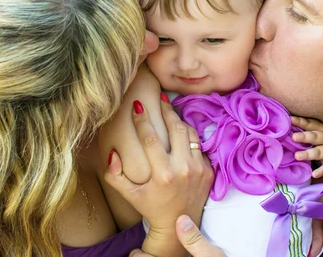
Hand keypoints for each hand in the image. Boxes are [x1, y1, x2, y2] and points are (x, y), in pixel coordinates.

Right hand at [105, 97, 213, 255]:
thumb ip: (115, 175)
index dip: (142, 119)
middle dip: (165, 110)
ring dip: (178, 119)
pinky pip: (198, 145)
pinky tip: (179, 129)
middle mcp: (183, 169)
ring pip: (189, 133)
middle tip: (158, 98)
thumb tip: (113, 153)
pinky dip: (188, 136)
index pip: (151, 138)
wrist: (178, 224)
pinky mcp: (208, 170)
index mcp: (163, 174)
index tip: (137, 105)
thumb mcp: (129, 194)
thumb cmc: (151, 206)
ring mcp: (198, 169)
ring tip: (169, 109)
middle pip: (175, 128)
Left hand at [291, 116, 322, 177]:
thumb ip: (305, 128)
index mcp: (321, 128)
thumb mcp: (318, 130)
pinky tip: (314, 174)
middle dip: (304, 137)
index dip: (300, 122)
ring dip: (308, 154)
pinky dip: (321, 171)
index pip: (309, 124)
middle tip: (293, 137)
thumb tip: (286, 124)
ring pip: (319, 152)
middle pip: (315, 137)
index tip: (290, 120)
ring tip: (297, 156)